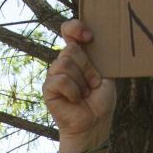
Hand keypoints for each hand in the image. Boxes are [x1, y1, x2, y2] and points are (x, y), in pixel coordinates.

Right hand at [43, 21, 116, 149]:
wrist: (94, 124)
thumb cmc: (101, 101)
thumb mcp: (104, 74)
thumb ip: (96, 56)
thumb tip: (88, 39)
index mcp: (78, 55)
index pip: (69, 30)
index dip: (75, 28)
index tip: (89, 37)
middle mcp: (64, 62)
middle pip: (71, 49)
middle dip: (87, 68)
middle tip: (92, 84)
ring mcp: (54, 75)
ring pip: (65, 63)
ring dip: (81, 82)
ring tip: (84, 94)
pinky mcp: (48, 88)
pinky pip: (59, 80)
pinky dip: (73, 91)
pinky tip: (75, 101)